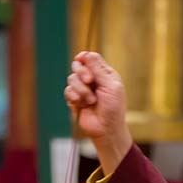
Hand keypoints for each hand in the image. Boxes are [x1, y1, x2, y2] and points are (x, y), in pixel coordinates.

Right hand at [66, 52, 130, 174]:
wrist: (106, 129)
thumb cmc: (114, 108)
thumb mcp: (110, 86)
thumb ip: (98, 69)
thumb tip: (87, 53)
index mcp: (105, 74)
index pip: (90, 59)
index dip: (84, 58)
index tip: (81, 59)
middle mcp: (93, 80)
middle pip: (78, 65)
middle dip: (82, 72)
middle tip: (90, 81)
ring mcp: (83, 90)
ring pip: (71, 78)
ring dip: (81, 89)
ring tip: (91, 100)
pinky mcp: (75, 100)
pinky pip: (68, 91)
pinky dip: (74, 97)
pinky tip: (82, 104)